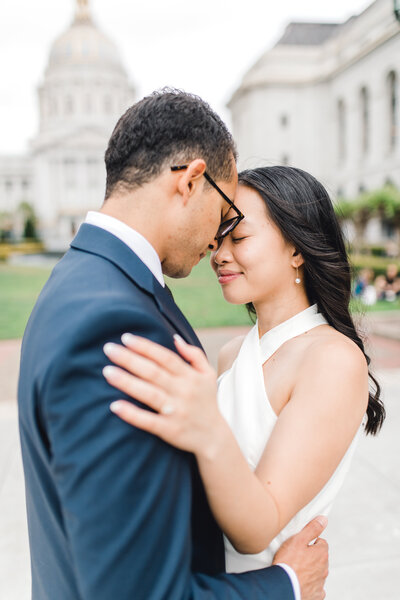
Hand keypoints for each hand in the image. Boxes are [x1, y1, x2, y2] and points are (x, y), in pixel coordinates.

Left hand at [103, 334, 223, 454]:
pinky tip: (115, 405)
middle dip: (130, 359)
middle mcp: (183, 391)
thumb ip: (194, 354)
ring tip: (107, 372)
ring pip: (149, 394)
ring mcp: (176, 411)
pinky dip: (132, 414)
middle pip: (153, 372)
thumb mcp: (208, 375)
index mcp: (191, 376)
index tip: (126, 338)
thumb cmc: (206, 401)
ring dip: (127, 382)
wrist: (214, 437)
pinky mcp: (169, 430)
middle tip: (108, 348)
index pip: (165, 357)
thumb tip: (175, 337)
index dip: (145, 346)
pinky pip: (148, 421)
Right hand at [272, 516, 328, 599]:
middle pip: (319, 558)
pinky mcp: (315, 595)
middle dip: (310, 556)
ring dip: (310, 570)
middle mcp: (324, 569)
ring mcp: (320, 583)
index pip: (321, 543)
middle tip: (296, 556)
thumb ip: (312, 528)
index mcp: (322, 554)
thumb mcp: (298, 539)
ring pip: (317, 572)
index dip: (310, 542)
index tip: (301, 545)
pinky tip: (299, 581)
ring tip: (295, 569)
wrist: (284, 587)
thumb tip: (323, 520)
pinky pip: (315, 587)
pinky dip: (309, 584)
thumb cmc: (289, 563)